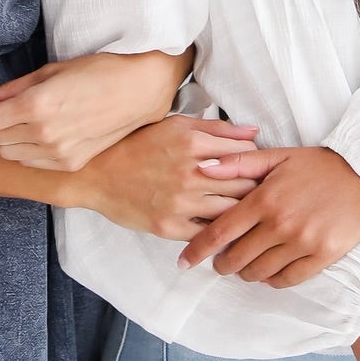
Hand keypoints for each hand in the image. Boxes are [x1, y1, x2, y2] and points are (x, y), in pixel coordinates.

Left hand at [0, 50, 188, 170]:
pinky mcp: (71, 163)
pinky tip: (37, 134)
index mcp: (36, 105)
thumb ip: (11, 89)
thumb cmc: (98, 72)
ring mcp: (58, 153)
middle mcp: (44, 133)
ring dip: (6, 139)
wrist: (140, 91)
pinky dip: (26, 151)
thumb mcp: (50, 71)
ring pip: (10, 155)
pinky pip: (33, 163)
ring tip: (18, 121)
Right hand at [70, 115, 261, 238]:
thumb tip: (254, 131)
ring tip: (249, 213)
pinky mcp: (170, 227)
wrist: (96, 174)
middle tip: (263, 193)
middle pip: (246, 185)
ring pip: (232, 212)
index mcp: (193, 143)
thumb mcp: (175, 126)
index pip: (247, 153)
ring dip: (244, 213)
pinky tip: (227, 230)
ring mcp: (180, 203)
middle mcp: (190, 173)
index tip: (258, 167)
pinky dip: (221, 233)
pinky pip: (208, 234)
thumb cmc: (137, 146)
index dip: (258, 160)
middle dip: (258, 189)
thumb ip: (217, 129)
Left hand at [179, 146, 359, 286]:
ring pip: (260, 272)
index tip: (184, 262)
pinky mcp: (323, 255)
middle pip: (237, 258)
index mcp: (264, 198)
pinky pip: (288, 279)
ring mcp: (302, 242)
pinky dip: (273, 280)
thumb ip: (237, 163)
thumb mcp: (277, 156)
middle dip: (222, 264)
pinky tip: (269, 272)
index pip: (220, 231)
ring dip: (246, 273)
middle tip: (220, 262)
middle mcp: (280, 223)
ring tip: (245, 266)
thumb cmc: (318, 164)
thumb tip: (203, 167)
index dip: (198, 250)